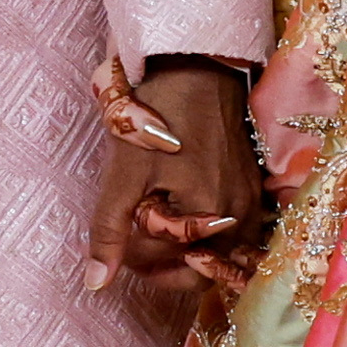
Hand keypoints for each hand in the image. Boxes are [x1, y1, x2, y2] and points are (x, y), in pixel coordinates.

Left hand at [87, 63, 265, 326]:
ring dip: (182, 243)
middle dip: (165, 259)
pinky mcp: (250, 181)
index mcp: (215, 219)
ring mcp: (250, 199)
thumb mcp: (125, 173)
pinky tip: (175, 202)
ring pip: (216, 246)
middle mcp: (242, 216)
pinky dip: (200, 224)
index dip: (144, 264)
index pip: (183, 273)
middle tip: (131, 239)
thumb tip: (96, 283)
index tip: (119, 242)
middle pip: (204, 266)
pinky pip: (228, 223)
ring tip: (151, 219)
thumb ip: (111, 230)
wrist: (194, 63)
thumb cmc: (157, 117)